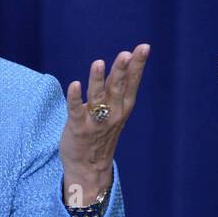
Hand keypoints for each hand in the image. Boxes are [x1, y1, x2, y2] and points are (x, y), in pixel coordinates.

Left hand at [60, 43, 149, 205]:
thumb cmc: (101, 134)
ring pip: (97, 97)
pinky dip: (75, 98)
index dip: (137, 65)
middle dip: (122, 69)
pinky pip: (76, 111)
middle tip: (126, 53)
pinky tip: (74, 84)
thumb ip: (117, 90)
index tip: (143, 47)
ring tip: (98, 63)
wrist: (89, 168)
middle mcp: (113, 113)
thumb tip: (125, 63)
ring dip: (97, 80)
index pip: (132, 82)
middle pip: (117, 87)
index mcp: (123, 107)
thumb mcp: (115, 111)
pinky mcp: (78, 128)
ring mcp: (96, 122)